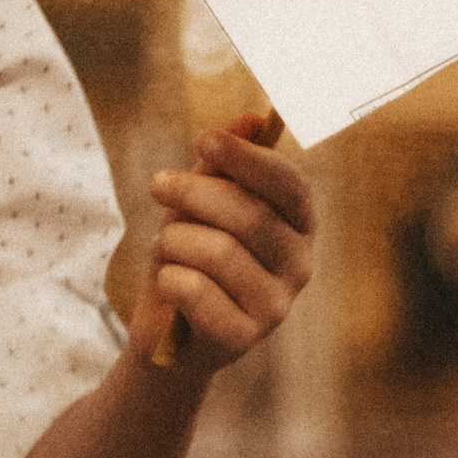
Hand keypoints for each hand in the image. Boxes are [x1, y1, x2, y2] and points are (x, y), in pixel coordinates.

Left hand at [134, 113, 316, 372]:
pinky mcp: (243, 338)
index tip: (205, 141)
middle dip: (193, 192)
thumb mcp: (202, 202)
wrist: (170, 333)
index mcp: (299, 228)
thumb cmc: (191, 256)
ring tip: (167, 249)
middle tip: (158, 184)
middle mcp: (299, 267)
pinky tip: (169, 285)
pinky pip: (194, 289)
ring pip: (217, 252)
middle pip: (250, 215)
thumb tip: (252, 119)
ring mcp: (276, 307)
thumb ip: (225, 164)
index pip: (290, 186)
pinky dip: (167, 278)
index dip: (248, 159)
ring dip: (174, 241)